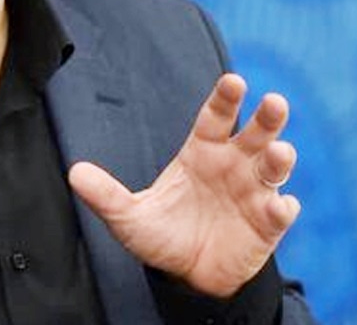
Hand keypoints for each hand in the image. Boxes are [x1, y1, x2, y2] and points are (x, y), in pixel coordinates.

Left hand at [68, 73, 300, 297]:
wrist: (186, 275)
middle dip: (268, 117)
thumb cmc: (162, 234)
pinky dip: (282, 208)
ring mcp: (254, 192)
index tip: (234, 81)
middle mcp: (234, 164)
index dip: (226, 98)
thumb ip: (106, 195)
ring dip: (280, 157)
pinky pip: (280, 211)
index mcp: (203, 151)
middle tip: (274, 102)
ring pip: (275, 166)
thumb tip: (74, 173)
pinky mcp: (267, 223)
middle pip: (257, 132)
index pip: (216, 117)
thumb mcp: (129, 216)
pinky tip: (279, 206)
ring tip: (278, 153)